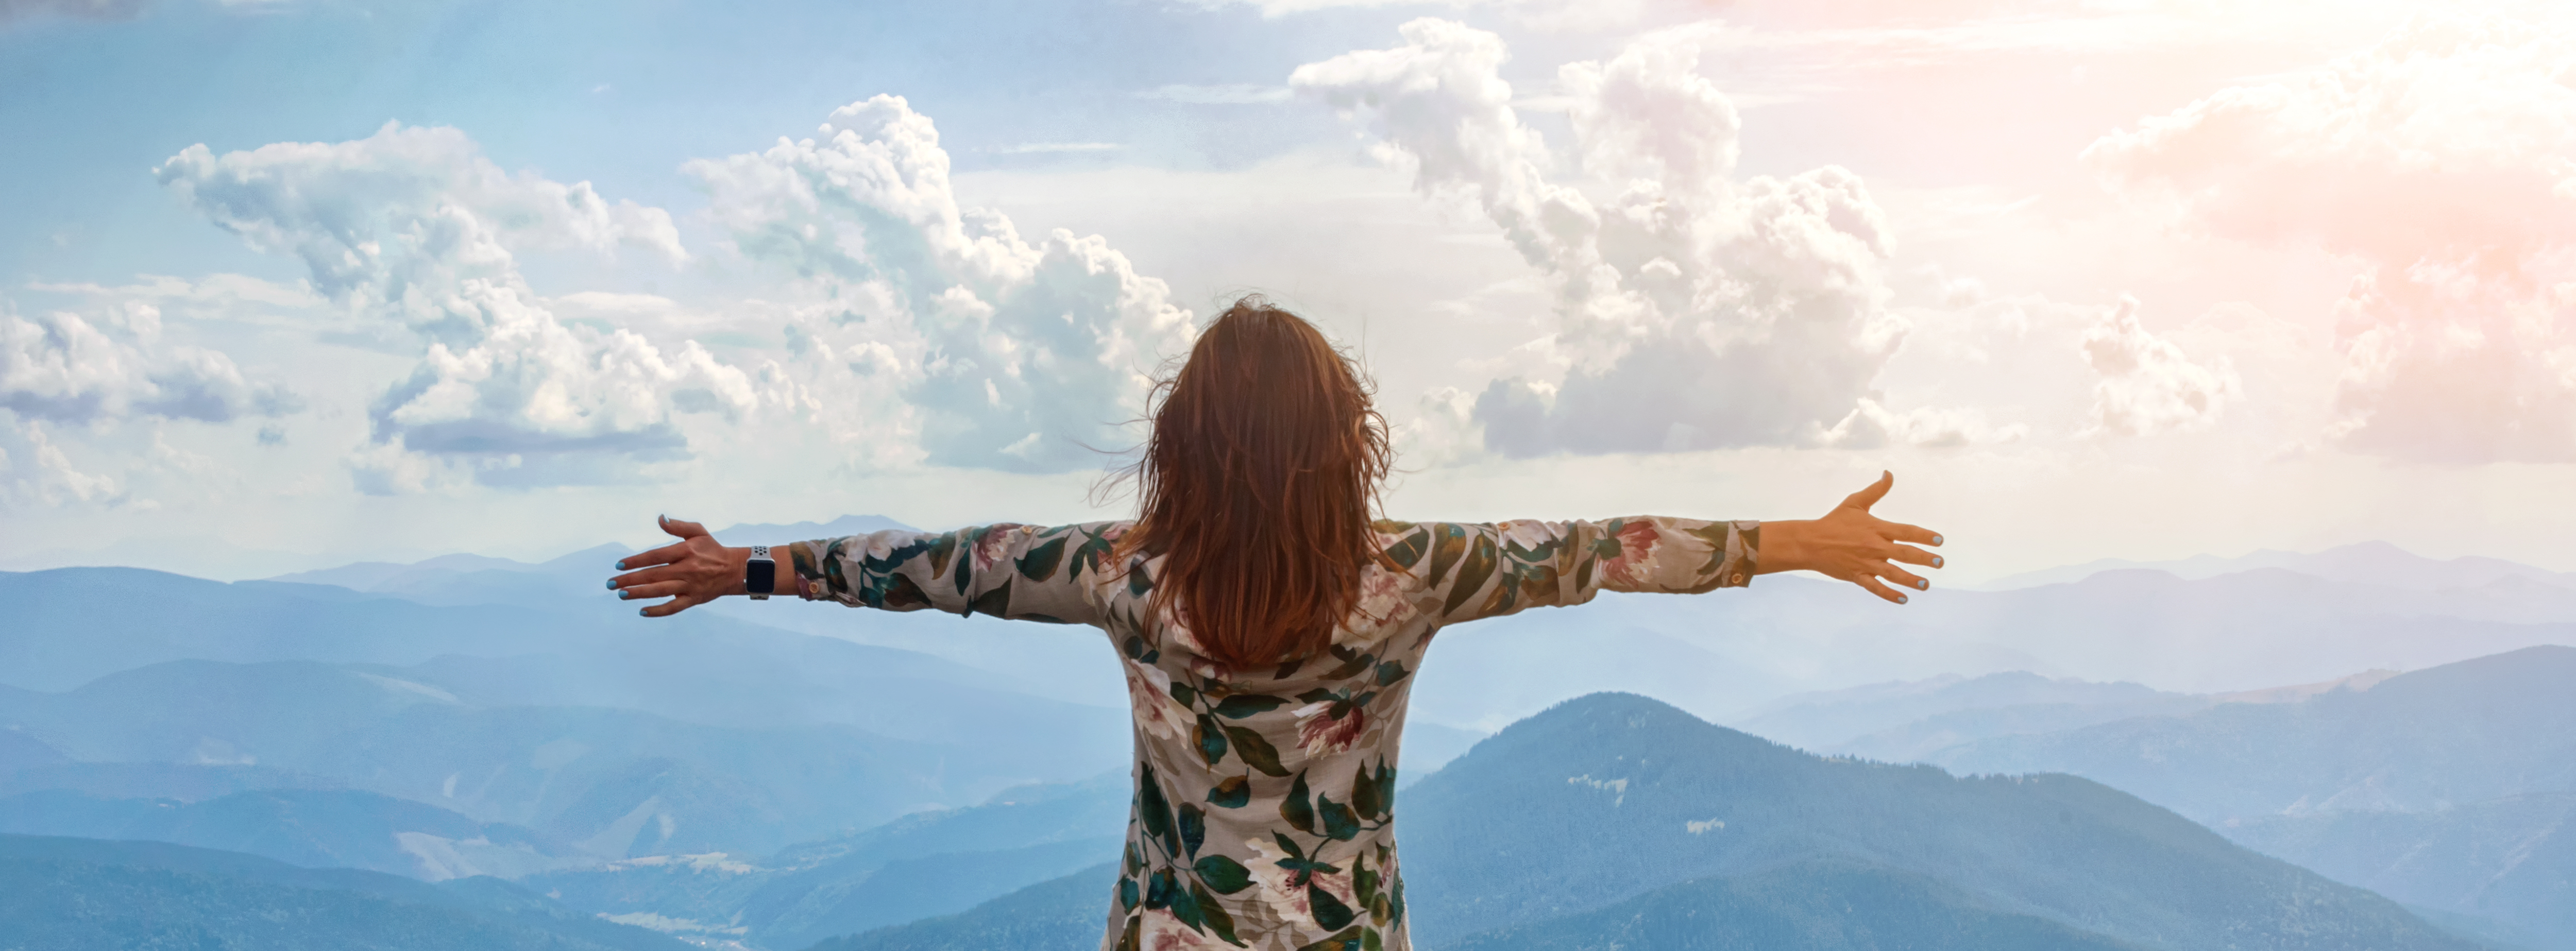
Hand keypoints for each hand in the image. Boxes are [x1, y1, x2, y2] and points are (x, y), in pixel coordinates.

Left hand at [607, 515, 747, 617]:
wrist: (735, 570)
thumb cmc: (712, 549)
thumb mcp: (698, 532)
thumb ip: (678, 526)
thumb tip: (660, 518)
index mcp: (685, 551)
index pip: (655, 556)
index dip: (636, 561)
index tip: (619, 565)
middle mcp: (687, 569)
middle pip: (653, 575)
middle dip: (630, 579)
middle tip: (611, 583)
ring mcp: (690, 585)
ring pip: (660, 591)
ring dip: (639, 593)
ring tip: (621, 594)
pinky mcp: (694, 599)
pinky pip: (674, 607)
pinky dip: (658, 610)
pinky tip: (642, 611)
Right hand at [1755, 471, 1943, 604]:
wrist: (1810, 542)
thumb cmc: (1834, 521)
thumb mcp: (1855, 502)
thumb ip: (1876, 490)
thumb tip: (1889, 473)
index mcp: (1876, 528)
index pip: (1906, 532)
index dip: (1924, 536)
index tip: (1939, 540)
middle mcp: (1874, 547)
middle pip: (1905, 554)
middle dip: (1925, 559)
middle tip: (1940, 563)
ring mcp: (1866, 563)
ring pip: (1894, 574)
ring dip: (1911, 580)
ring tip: (1926, 584)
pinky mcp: (1857, 576)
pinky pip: (1876, 588)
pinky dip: (1890, 595)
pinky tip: (1904, 599)